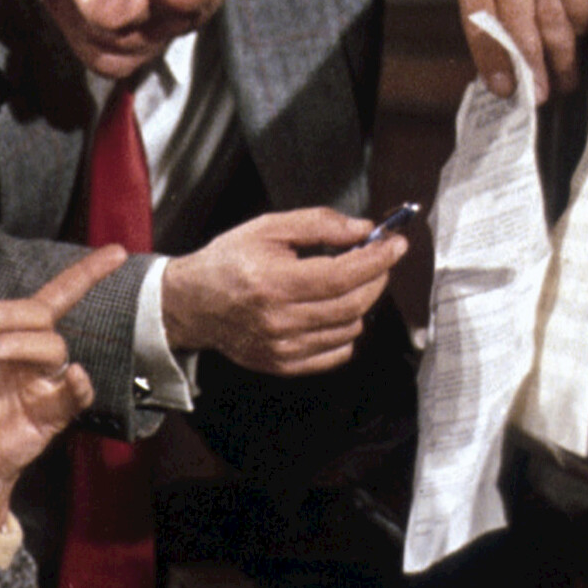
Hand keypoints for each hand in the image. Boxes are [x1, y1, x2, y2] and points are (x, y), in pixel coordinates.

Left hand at [0, 245, 120, 529]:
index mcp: (14, 336)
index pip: (56, 296)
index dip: (86, 274)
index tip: (116, 251)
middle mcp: (34, 356)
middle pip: (43, 318)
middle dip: (10, 313)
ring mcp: (45, 385)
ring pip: (53, 349)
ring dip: (20, 342)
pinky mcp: (49, 415)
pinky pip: (74, 395)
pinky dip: (78, 383)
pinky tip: (73, 374)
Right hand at [161, 207, 403, 376]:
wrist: (191, 303)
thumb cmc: (227, 262)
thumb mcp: (267, 228)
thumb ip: (317, 224)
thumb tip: (362, 230)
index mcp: (273, 282)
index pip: (343, 275)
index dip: (377, 259)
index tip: (395, 244)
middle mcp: (279, 320)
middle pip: (353, 304)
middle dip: (376, 277)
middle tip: (377, 259)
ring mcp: (282, 347)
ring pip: (350, 329)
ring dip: (359, 302)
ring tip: (345, 282)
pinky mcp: (283, 364)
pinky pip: (336, 353)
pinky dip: (345, 331)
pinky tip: (332, 310)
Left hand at [456, 0, 587, 103]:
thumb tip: (500, 62)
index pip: (476, 14)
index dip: (489, 56)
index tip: (502, 87)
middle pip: (514, 18)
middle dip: (528, 63)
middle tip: (537, 94)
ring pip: (548, 10)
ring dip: (558, 51)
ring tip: (562, 76)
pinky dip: (578, 18)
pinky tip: (579, 32)